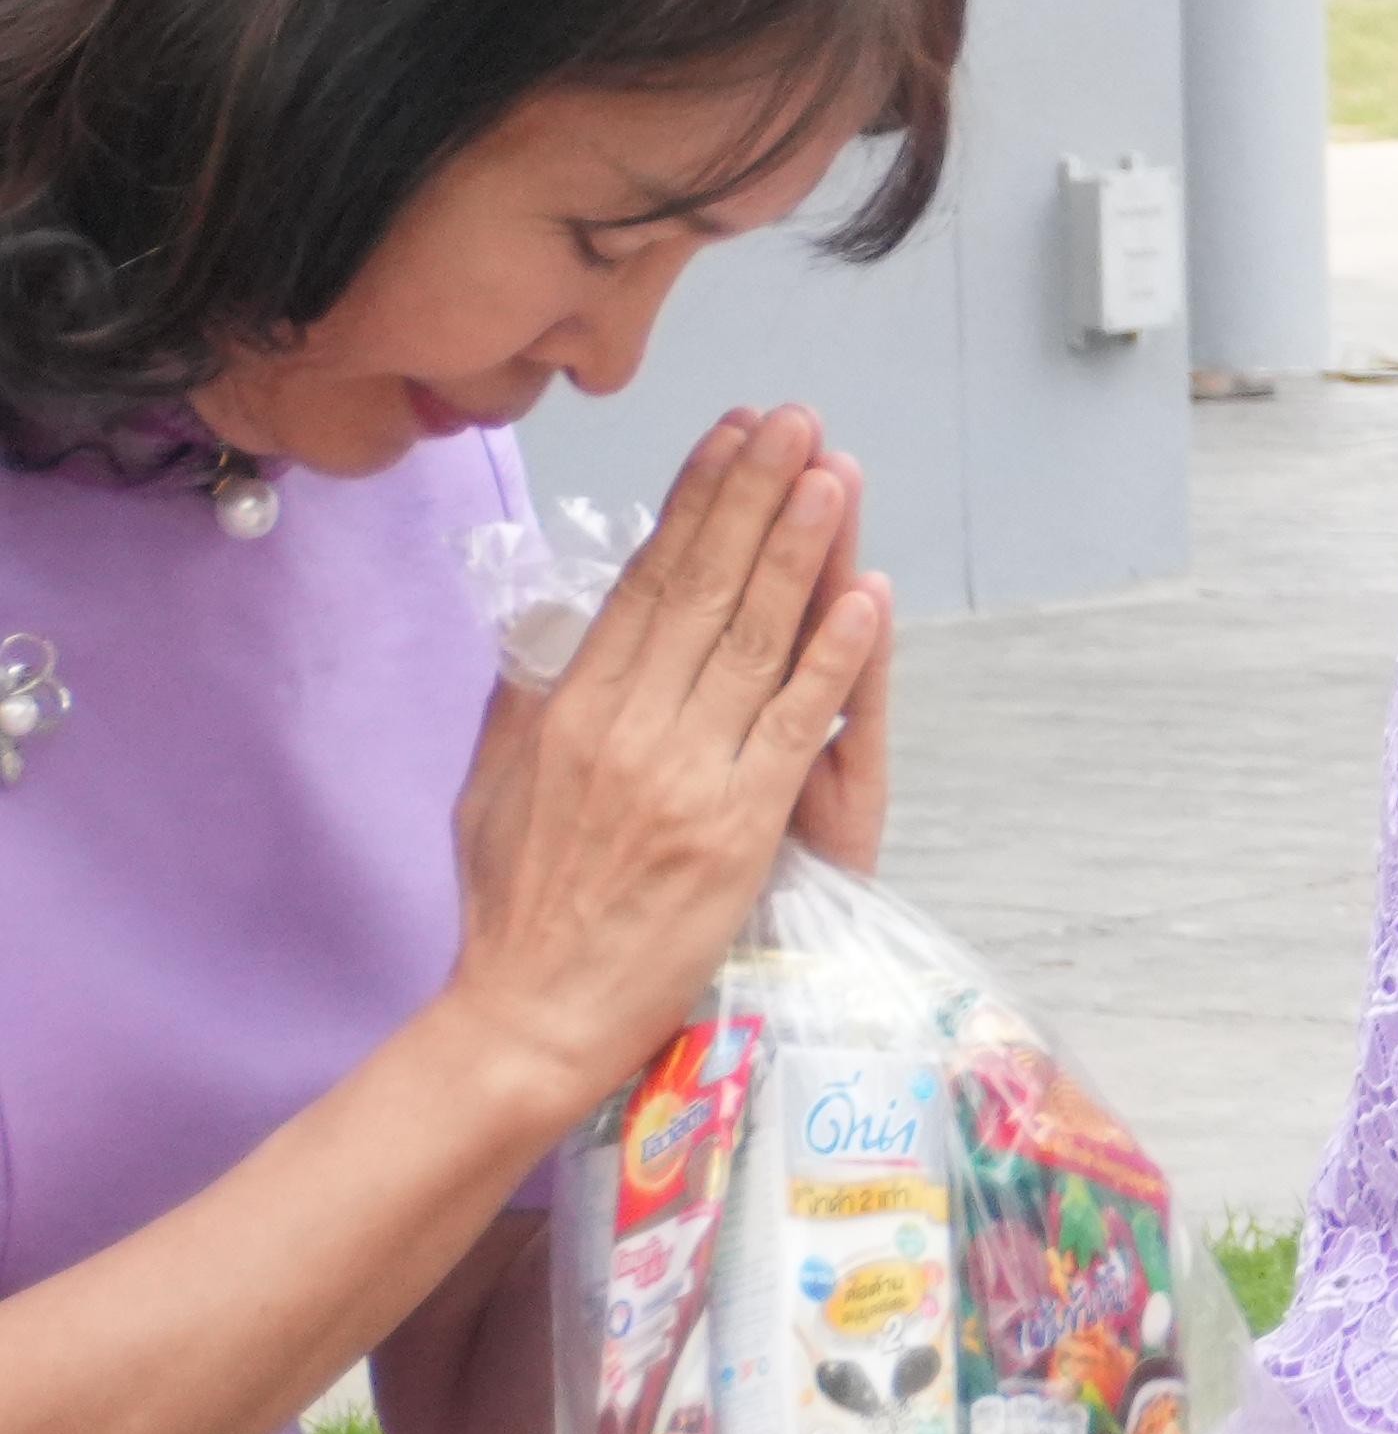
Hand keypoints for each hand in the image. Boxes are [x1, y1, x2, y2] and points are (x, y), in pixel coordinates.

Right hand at [436, 412, 882, 1109]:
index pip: (645, 581)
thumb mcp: (492, 784)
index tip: (729, 436)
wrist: (528, 1015)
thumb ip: (526, 699)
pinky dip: (835, 659)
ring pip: (754, 639)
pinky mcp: (736, 826)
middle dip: (754, 495)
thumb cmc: (512, 906)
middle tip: (794, 418)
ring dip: (801, 551)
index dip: (695, 502)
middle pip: (704, 587)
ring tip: (834, 473)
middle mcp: (627, 725)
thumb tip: (551, 626)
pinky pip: (796, 726)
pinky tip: (868, 597)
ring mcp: (684, 773)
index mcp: (570, 708)